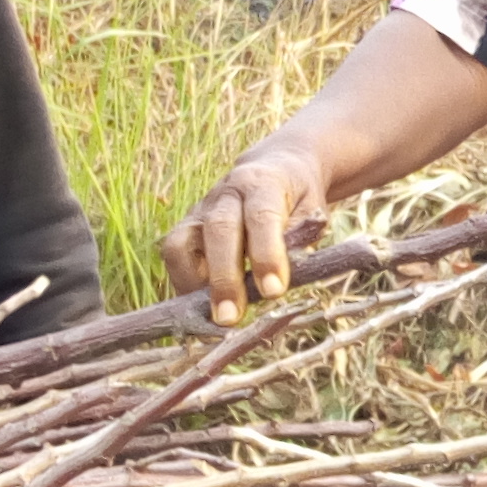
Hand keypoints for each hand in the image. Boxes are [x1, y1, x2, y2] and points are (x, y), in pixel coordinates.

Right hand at [164, 140, 331, 322]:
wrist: (274, 169)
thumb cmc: (296, 199)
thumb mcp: (312, 212)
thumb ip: (299, 243)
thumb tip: (275, 286)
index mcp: (263, 184)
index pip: (262, 218)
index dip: (267, 255)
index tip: (273, 292)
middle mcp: (226, 193)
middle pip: (218, 231)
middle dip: (224, 278)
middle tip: (230, 317)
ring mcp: (200, 209)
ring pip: (182, 243)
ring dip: (193, 284)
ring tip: (209, 317)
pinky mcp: (186, 227)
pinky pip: (174, 256)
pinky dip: (184, 284)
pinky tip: (200, 307)